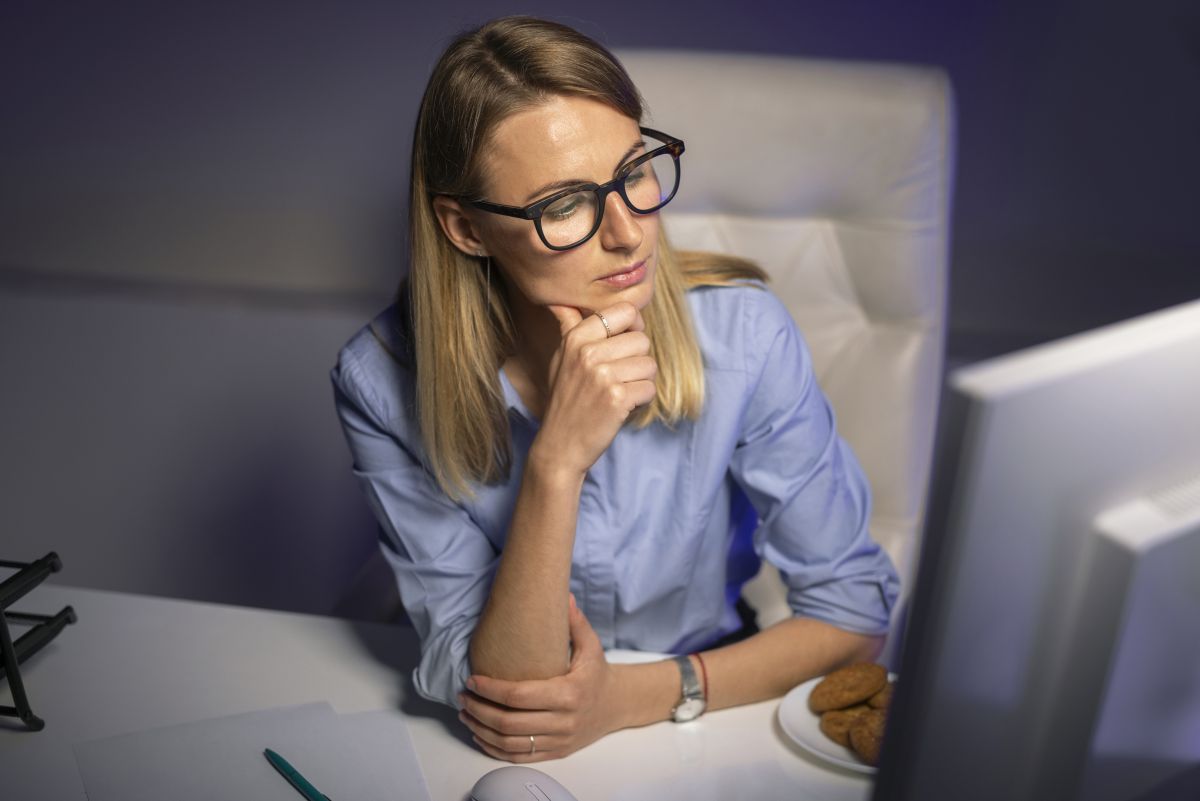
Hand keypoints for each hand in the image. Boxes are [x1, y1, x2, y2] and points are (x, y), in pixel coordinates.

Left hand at [459, 595, 621, 761]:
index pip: (520, 696)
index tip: (473, 679)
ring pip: (510, 744)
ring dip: (481, 730)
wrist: (617, 705)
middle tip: (462, 696)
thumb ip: (575, 621)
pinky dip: (494, 749)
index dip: (491, 690)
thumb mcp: (591, 645)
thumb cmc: (598, 672)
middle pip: (510, 723)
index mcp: (569, 694)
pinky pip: (518, 757)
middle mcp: (564, 721)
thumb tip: (564, 594)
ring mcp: (559, 740)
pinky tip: (480, 734)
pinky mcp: (555, 753)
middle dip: (479, 710)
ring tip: (465, 713)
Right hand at [535, 302, 656, 475]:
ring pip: (649, 365)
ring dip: (640, 382)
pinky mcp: (617, 398)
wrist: (561, 444)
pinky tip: (621, 406)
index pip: (624, 311)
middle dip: (637, 360)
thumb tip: (560, 300)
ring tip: (619, 392)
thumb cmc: (565, 399)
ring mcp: (602, 375)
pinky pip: (649, 388)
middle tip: (617, 378)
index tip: (624, 343)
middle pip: (642, 340)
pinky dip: (641, 400)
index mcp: (576, 338)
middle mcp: (588, 352)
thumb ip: (568, 327)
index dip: (633, 326)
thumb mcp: (561, 358)